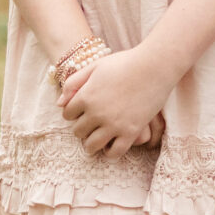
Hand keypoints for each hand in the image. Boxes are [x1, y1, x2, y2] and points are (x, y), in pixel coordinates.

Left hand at [59, 46, 174, 155]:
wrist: (155, 66)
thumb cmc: (125, 62)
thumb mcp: (95, 66)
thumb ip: (74, 82)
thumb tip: (59, 104)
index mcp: (86, 96)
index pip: (67, 114)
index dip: (73, 113)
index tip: (81, 111)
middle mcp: (97, 113)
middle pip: (78, 132)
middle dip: (82, 128)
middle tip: (91, 124)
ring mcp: (114, 124)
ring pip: (91, 146)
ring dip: (91, 144)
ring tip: (98, 138)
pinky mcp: (130, 132)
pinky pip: (114, 152)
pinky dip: (110, 152)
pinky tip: (112, 143)